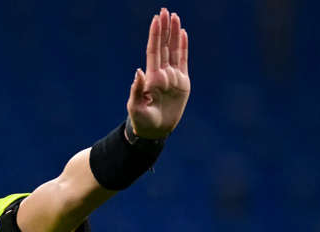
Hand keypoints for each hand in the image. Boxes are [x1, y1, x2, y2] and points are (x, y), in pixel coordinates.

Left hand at [127, 7, 189, 138]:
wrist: (154, 131)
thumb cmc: (142, 121)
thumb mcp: (135, 107)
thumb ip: (136, 90)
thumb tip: (139, 71)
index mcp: (151, 77)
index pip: (153, 51)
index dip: (154, 35)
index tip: (155, 19)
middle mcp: (162, 73)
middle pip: (164, 46)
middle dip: (164, 29)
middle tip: (165, 11)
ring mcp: (173, 77)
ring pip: (174, 50)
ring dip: (174, 34)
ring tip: (175, 17)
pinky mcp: (182, 83)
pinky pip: (183, 61)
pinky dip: (184, 47)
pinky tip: (183, 34)